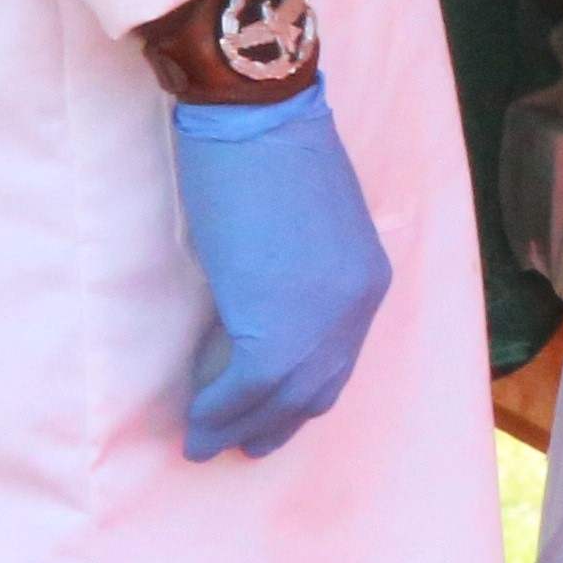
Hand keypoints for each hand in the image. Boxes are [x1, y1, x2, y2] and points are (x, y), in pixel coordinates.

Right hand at [167, 85, 392, 459]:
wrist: (256, 118)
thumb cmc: (271, 158)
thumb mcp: (303, 231)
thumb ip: (296, 280)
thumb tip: (257, 318)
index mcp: (368, 280)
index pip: (337, 360)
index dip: (300, 394)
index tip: (267, 417)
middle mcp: (357, 305)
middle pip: (316, 387)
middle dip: (274, 421)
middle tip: (236, 444)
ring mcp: (324, 318)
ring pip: (283, 396)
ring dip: (239, 425)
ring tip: (202, 443)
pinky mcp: (279, 324)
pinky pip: (250, 388)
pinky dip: (219, 409)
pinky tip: (194, 419)